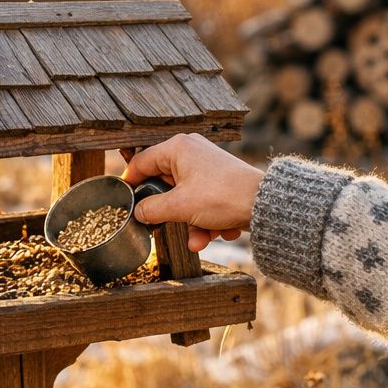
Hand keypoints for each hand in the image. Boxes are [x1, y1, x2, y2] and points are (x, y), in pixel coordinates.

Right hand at [120, 134, 262, 251]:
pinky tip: (219, 231)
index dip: (130, 183)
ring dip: (191, 224)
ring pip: (184, 199)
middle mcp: (191, 152)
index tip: (123, 200)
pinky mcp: (218, 182)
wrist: (264, 205)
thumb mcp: (179, 206)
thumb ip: (151, 209)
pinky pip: (202, 203)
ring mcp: (206, 167)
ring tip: (200, 239)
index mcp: (177, 148)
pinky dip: (207, 221)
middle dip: (169, 213)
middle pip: (164, 185)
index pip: (141, 162)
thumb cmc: (222, 197)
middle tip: (164, 226)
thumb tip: (137, 212)